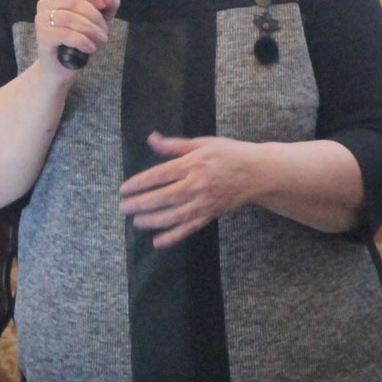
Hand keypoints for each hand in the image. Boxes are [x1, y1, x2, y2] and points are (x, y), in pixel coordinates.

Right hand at [34, 0, 118, 71]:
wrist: (61, 67)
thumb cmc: (79, 41)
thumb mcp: (98, 22)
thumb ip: (108, 7)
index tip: (103, 5)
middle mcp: (46, 3)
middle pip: (74, 0)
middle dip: (95, 16)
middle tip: (104, 31)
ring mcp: (41, 19)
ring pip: (70, 17)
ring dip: (91, 29)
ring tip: (101, 39)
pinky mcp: (42, 36)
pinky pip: (65, 34)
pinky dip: (82, 41)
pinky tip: (90, 48)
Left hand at [119, 133, 269, 248]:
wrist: (259, 173)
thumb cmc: (230, 154)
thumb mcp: (203, 143)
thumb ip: (175, 145)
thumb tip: (151, 139)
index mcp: (193, 164)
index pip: (160, 175)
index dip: (139, 183)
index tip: (123, 189)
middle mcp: (197, 185)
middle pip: (163, 197)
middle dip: (140, 204)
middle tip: (123, 208)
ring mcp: (204, 202)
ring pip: (174, 215)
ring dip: (152, 220)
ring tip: (136, 222)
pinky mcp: (211, 214)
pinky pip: (190, 228)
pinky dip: (173, 237)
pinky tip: (158, 242)